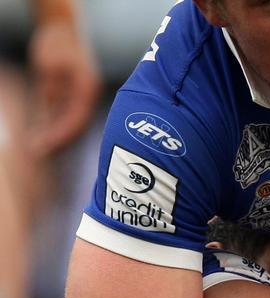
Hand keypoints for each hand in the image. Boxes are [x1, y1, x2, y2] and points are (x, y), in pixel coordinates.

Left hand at [27, 16, 100, 154]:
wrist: (61, 27)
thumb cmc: (59, 42)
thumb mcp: (53, 63)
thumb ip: (54, 87)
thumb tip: (52, 106)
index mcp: (87, 91)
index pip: (77, 120)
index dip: (63, 135)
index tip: (48, 145)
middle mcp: (84, 98)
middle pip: (73, 126)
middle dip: (57, 141)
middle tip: (38, 152)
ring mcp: (74, 97)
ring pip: (65, 122)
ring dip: (52, 136)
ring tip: (35, 148)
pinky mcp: (63, 94)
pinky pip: (56, 114)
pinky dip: (48, 125)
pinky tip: (37, 135)